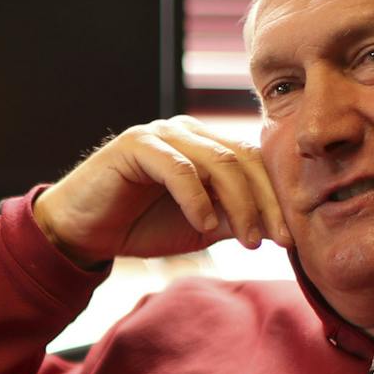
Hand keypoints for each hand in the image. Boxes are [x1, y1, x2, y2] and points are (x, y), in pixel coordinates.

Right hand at [33, 116, 289, 266]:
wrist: (83, 231)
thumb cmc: (140, 226)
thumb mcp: (200, 227)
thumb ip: (234, 219)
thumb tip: (279, 228)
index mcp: (206, 146)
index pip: (255, 164)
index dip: (276, 199)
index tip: (290, 237)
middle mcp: (188, 133)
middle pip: (243, 159)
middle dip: (265, 203)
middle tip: (278, 239)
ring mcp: (162, 134)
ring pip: (218, 162)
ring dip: (239, 204)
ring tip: (248, 241)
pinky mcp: (136, 145)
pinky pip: (178, 168)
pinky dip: (196, 198)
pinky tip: (205, 225)